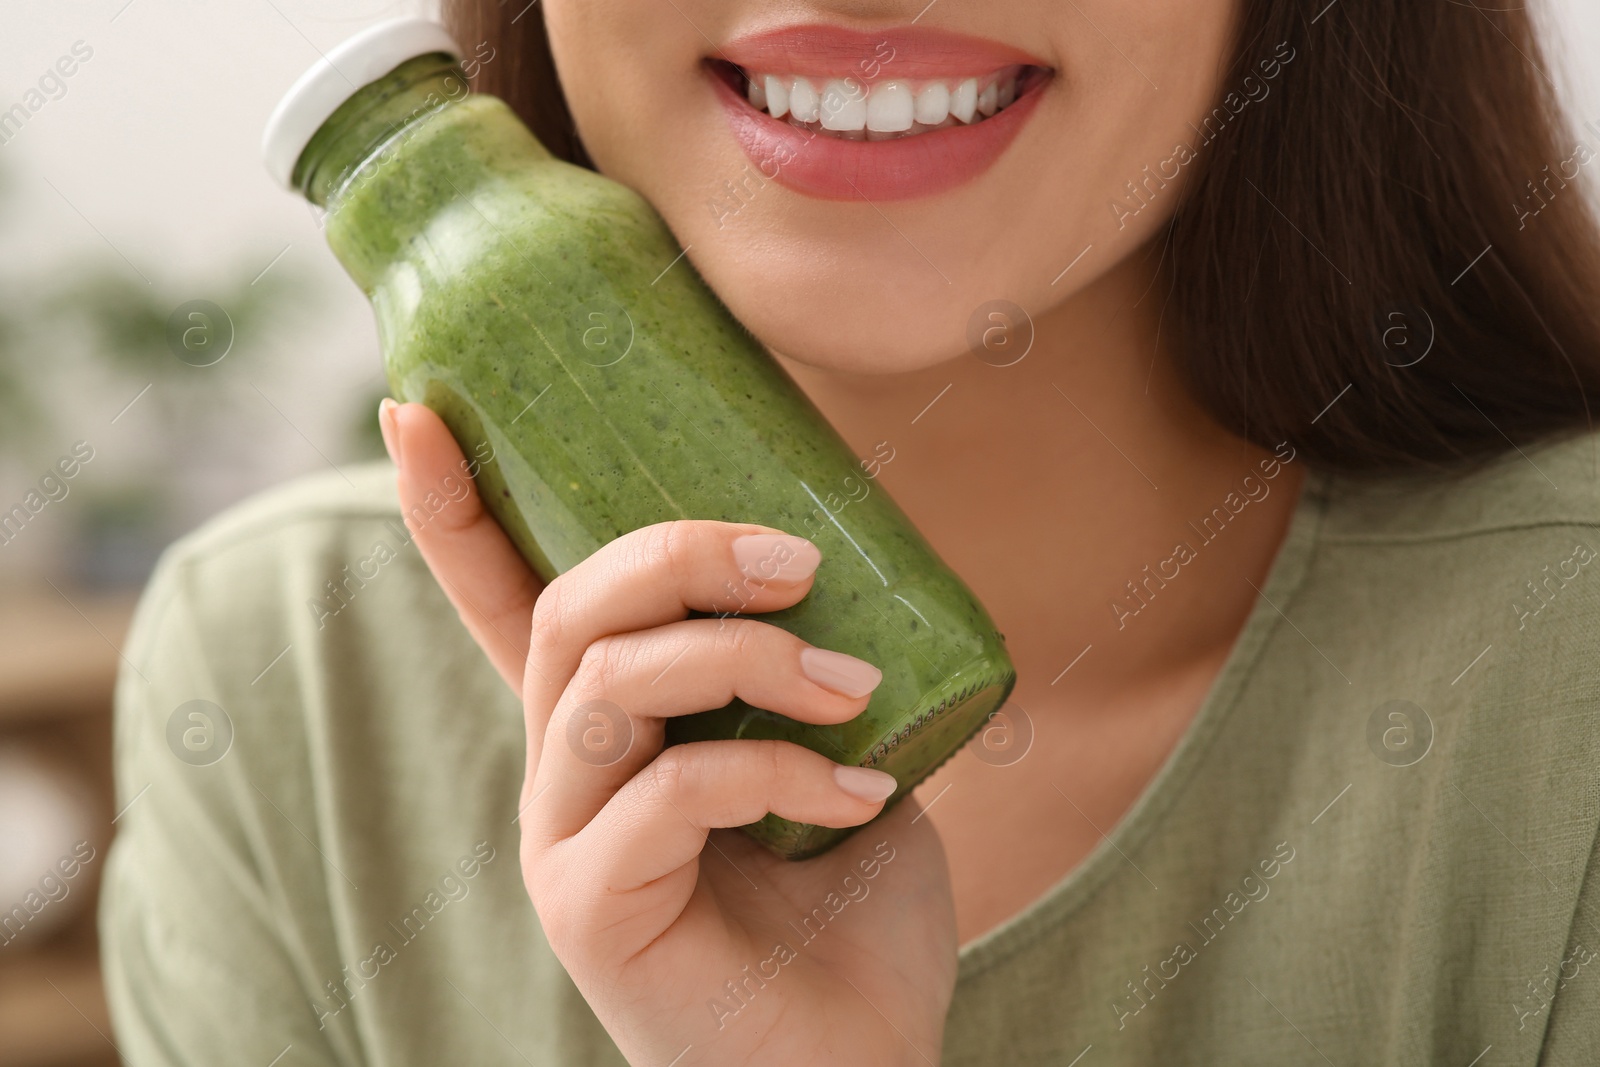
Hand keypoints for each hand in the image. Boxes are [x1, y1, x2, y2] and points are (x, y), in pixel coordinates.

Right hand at [380, 400, 957, 1065]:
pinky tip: (861, 796)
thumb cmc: (847, 913)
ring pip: (603, 682)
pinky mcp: (590, 905)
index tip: (417, 406)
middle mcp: (564, 775)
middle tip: (797, 560)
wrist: (858, 1065)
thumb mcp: (839, 754)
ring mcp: (564, 841)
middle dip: (678, 556)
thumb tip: (848, 561)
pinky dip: (775, 770)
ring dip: (738, 656)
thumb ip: (810, 670)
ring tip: (845, 683)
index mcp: (610, 730)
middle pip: (565, 612)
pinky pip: (668, 788)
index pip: (505, 599)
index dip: (454, 507)